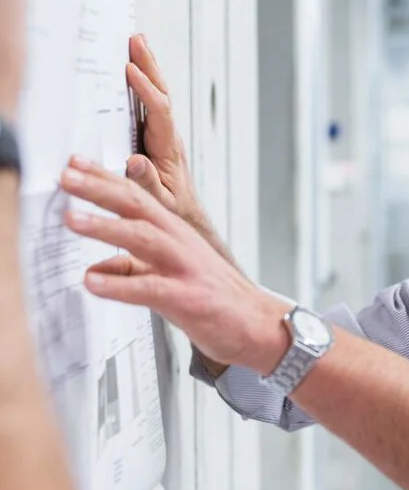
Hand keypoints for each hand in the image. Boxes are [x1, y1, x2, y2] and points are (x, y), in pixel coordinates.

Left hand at [60, 157, 287, 373]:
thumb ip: (134, 269)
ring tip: (73, 220)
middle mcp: (179, 242)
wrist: (259, 324)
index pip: (136, 196)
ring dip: (106, 226)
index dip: (104, 179)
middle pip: (137, 206)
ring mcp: (184, 268)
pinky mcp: (188, 298)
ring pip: (143, 238)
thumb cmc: (217, 298)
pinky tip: (94, 282)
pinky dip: (120, 284)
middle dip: (100, 189)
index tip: (76, 165)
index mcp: (175, 232)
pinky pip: (149, 288)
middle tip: (67, 177)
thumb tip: (98, 269)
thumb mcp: (170, 276)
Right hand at [126, 35, 201, 223]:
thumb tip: (135, 160)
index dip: (146, 90)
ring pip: (156, 95)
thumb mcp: (159, 204)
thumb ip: (147, 183)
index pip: (160, 112)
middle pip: (161, 94)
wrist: (186, 218)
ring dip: (147, 68)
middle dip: (149, 66)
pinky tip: (134, 67)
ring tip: (137, 41)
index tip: (130, 70)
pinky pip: (149, 104)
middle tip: (137, 39)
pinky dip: (142, 83)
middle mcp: (168, 136)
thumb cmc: (172, 212)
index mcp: (168, 149)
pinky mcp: (156, 136)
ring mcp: (163, 134)